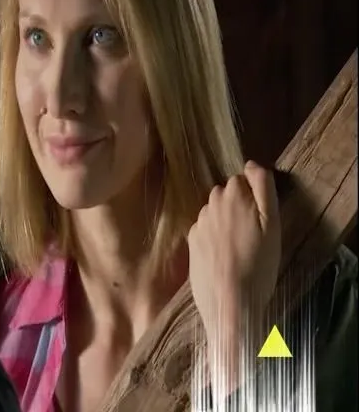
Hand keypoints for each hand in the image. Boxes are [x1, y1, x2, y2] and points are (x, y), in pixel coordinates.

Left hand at [187, 160, 281, 400]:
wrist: (228, 300)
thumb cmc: (259, 263)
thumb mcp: (272, 224)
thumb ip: (262, 188)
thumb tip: (252, 163)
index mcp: (232, 194)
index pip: (242, 180)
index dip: (254, 197)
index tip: (262, 218)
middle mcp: (210, 203)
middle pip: (227, 195)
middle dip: (239, 206)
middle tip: (254, 234)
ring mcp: (198, 222)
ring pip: (215, 212)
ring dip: (226, 221)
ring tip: (240, 247)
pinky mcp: (191, 240)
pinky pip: (205, 229)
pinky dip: (214, 237)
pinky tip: (224, 255)